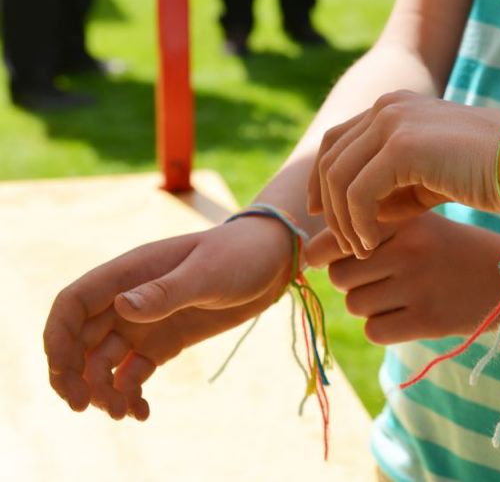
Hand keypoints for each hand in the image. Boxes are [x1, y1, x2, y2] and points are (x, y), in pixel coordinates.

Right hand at [43, 216, 292, 419]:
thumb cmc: (239, 255)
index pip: (73, 304)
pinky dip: (130, 393)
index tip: (63, 373)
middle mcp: (128, 299)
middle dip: (73, 374)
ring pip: (104, 361)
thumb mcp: (207, 273)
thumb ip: (165, 291)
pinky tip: (142, 412)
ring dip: (103, 389)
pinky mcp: (165, 341)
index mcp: (129, 274)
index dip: (57, 337)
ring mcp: (146, 321)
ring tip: (123, 412)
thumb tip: (121, 307)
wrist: (272, 262)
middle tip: (84, 407)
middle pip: (80, 339)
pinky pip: (134, 372)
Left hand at [305, 212, 499, 343]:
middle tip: (379, 276)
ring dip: (368, 304)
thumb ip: (371, 228)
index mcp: (403, 220)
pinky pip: (375, 331)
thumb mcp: (419, 223)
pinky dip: (383, 327)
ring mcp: (419, 286)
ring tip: (399, 294)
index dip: (324, 253)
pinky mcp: (428, 321)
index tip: (331, 257)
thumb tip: (312, 252)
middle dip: (352, 280)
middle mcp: (409, 250)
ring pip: (355, 305)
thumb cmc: (453, 248)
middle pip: (340, 276)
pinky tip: (407, 314)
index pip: (333, 239)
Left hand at [308, 90, 499, 257]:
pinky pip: (358, 192)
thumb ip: (390, 188)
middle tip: (340, 242)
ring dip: (343, 219)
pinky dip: (358, 223)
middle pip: (330, 158)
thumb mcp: (428, 179)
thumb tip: (352, 216)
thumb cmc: (486, 175)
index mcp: (393, 106)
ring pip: (339, 177)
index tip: (321, 214)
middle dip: (328, 204)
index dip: (322, 179)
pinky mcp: (402, 146)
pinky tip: (372, 244)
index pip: (337, 141)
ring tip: (361, 248)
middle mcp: (387, 106)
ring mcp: (393, 121)